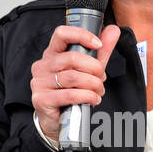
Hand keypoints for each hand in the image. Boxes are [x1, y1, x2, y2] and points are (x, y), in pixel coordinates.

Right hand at [31, 24, 120, 141]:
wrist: (57, 121)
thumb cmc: (71, 92)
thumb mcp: (88, 70)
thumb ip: (100, 52)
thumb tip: (113, 30)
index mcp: (52, 54)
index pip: (62, 34)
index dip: (82, 36)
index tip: (98, 45)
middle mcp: (42, 66)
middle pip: (72, 57)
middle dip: (94, 68)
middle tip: (102, 78)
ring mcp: (39, 82)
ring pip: (72, 77)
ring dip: (92, 84)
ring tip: (98, 91)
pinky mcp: (41, 99)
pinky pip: (69, 94)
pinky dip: (86, 96)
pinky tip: (93, 100)